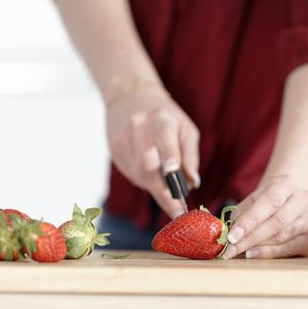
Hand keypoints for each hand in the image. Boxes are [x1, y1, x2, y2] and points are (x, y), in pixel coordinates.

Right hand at [106, 86, 200, 218]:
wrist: (130, 98)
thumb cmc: (165, 116)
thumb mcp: (186, 129)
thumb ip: (190, 156)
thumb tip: (193, 183)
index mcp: (160, 118)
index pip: (164, 139)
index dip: (169, 159)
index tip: (177, 182)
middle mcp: (137, 127)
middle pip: (148, 165)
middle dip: (164, 191)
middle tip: (177, 210)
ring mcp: (122, 140)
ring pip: (139, 175)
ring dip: (156, 187)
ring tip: (168, 187)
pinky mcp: (114, 150)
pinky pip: (132, 174)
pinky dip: (145, 180)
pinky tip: (151, 173)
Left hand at [222, 175, 307, 258]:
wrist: (290, 201)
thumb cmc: (266, 202)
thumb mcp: (253, 200)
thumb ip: (242, 213)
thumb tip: (226, 232)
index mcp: (287, 184)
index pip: (270, 202)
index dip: (250, 220)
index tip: (231, 236)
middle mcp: (304, 199)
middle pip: (278, 222)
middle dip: (251, 238)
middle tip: (230, 249)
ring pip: (283, 237)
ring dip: (257, 247)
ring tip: (238, 253)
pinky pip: (290, 249)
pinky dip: (269, 253)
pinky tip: (253, 255)